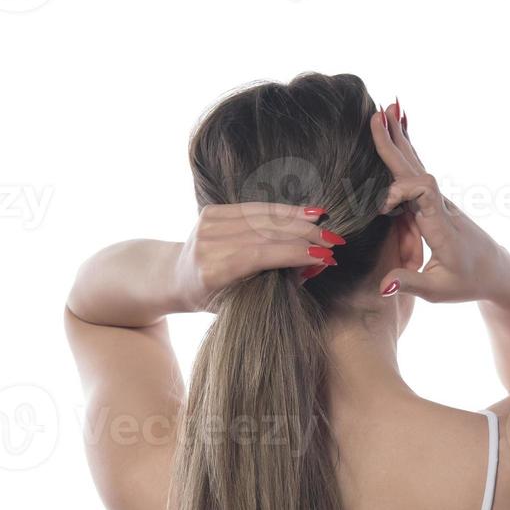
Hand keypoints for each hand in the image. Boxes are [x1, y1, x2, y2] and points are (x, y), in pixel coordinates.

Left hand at [174, 203, 343, 307]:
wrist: (175, 276)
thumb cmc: (212, 298)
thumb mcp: (241, 301)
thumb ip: (275, 284)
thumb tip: (315, 266)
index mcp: (212, 272)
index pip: (261, 255)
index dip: (295, 254)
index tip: (326, 257)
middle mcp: (209, 244)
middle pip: (265, 233)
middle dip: (304, 236)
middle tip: (334, 242)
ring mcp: (208, 224)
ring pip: (263, 217)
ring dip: (299, 220)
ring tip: (326, 225)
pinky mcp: (212, 211)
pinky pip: (256, 208)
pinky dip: (283, 211)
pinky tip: (307, 213)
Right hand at [371, 103, 509, 303]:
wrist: (496, 272)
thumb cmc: (468, 282)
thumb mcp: (438, 292)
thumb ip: (409, 284)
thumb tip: (383, 286)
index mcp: (442, 227)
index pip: (423, 192)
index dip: (400, 190)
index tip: (381, 208)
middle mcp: (442, 208)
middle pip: (417, 169)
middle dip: (395, 145)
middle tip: (376, 116)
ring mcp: (440, 203)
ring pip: (417, 166)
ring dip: (399, 141)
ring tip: (384, 113)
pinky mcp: (436, 203)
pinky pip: (418, 174)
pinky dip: (405, 154)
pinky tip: (398, 135)